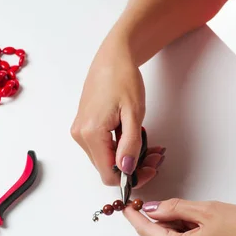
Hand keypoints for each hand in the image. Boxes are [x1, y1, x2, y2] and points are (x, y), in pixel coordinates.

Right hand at [71, 34, 164, 185]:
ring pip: (106, 159)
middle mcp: (81, 135)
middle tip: (154, 157)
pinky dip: (121, 148)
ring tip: (149, 146)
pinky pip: (103, 148)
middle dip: (133, 167)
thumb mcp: (134, 113)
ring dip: (128, 158)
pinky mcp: (84, 127)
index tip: (149, 170)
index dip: (131, 177)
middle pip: (107, 168)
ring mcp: (80, 131)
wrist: (113, 58)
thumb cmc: (123, 78)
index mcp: (91, 133)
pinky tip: (134, 138)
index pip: (108, 174)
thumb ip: (130, 144)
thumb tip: (126, 168)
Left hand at [124, 199, 235, 235]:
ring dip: (177, 226)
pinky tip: (203, 223)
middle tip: (170, 200)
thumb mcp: (205, 210)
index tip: (126, 206)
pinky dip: (187, 234)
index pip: (148, 233)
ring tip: (200, 213)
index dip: (135, 217)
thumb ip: (174, 209)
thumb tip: (154, 209)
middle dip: (162, 219)